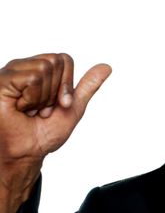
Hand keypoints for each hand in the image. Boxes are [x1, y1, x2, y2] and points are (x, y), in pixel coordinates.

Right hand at [0, 53, 111, 212]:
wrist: (27, 153)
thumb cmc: (44, 133)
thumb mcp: (73, 107)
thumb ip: (88, 86)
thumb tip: (107, 66)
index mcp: (39, 71)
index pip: (64, 59)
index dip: (67, 84)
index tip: (60, 104)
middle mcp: (23, 68)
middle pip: (55, 62)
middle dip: (55, 92)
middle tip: (41, 109)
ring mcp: (11, 73)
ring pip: (44, 68)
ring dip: (42, 97)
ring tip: (30, 110)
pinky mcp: (2, 81)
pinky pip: (32, 78)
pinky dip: (32, 98)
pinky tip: (20, 108)